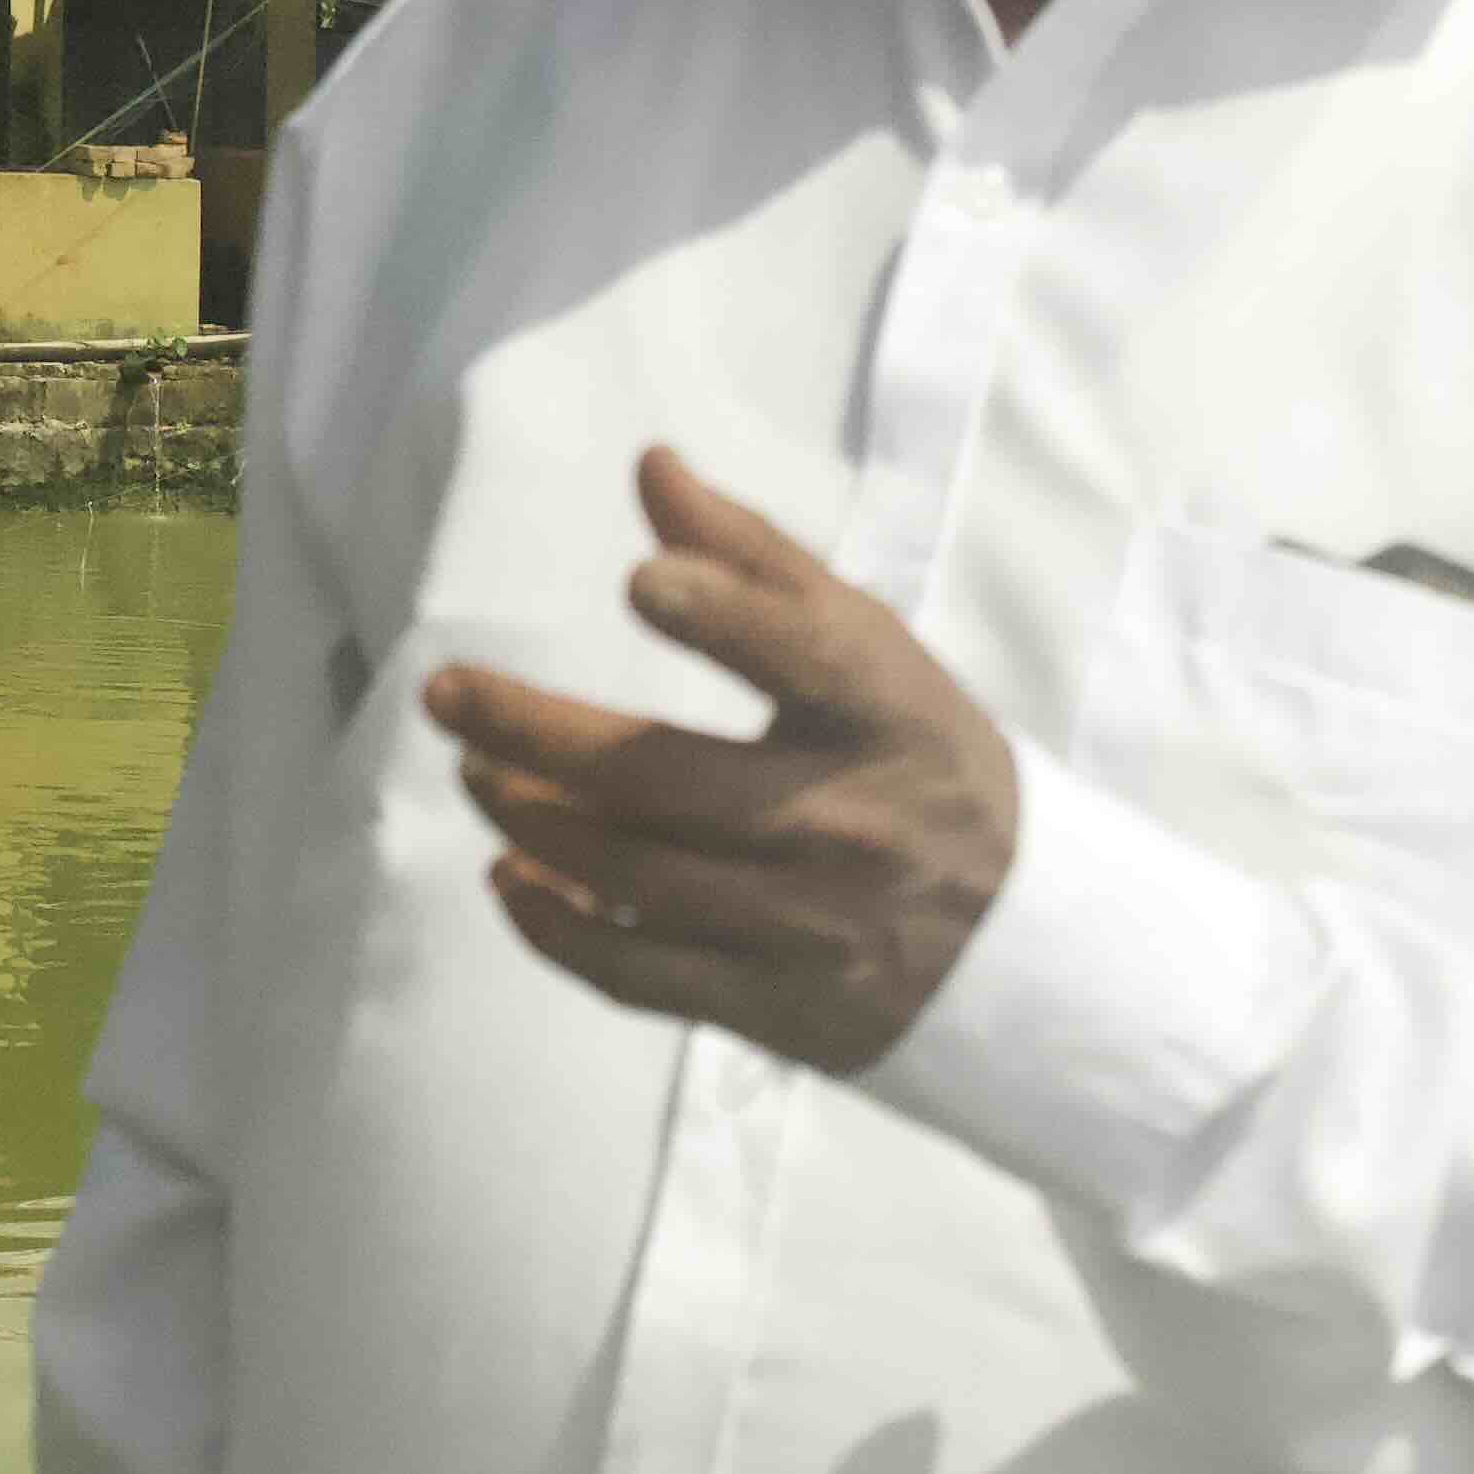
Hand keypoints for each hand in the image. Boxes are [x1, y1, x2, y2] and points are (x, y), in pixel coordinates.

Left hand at [422, 446, 1021, 1073]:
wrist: (1024, 947)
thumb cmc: (920, 762)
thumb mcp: (876, 653)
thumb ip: (759, 561)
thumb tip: (651, 467)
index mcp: (888, 716)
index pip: (812, 658)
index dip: (729, 616)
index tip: (643, 580)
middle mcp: (852, 823)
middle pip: (670, 781)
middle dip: (539, 734)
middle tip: (449, 693)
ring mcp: (813, 925)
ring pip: (640, 877)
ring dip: (534, 821)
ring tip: (476, 772)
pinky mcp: (778, 1007)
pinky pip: (642, 974)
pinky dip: (560, 927)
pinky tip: (511, 874)